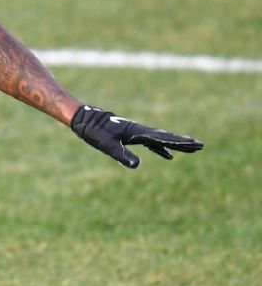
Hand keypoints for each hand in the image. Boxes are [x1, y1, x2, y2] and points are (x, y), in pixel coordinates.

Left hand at [70, 105, 203, 168]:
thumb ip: (123, 155)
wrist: (84, 119)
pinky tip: (167, 155)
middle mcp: (140, 131)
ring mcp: (137, 133)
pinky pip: (152, 143)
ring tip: (191, 148)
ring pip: (161, 139)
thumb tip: (137, 166)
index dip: (180, 142)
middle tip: (201, 146)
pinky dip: (162, 149)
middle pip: (167, 137)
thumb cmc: (94, 132)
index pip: (164, 139)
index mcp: (138, 133)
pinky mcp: (131, 136)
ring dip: (176, 145)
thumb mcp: (108, 146)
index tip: (195, 144)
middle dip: (184, 142)